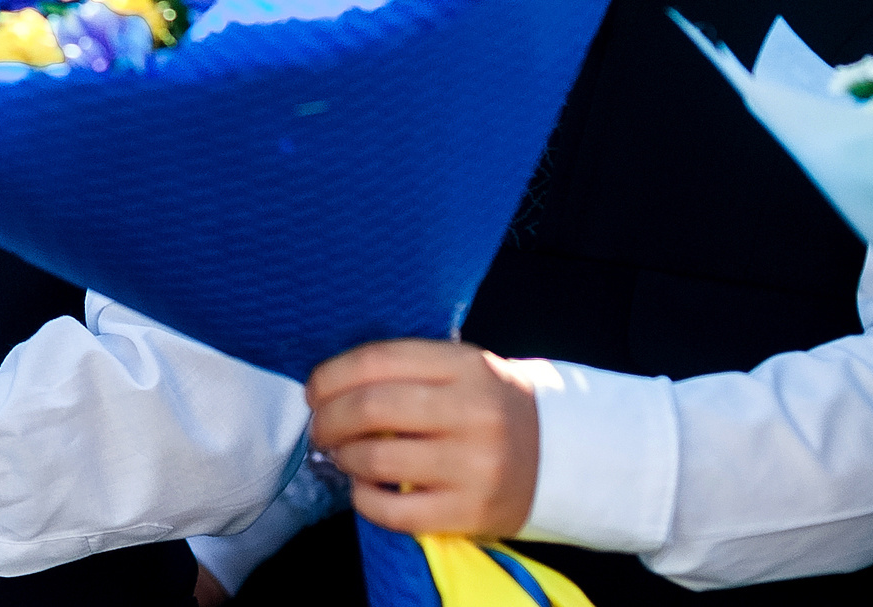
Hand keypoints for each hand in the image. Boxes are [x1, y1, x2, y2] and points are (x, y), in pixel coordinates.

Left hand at [307, 340, 541, 539]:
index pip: (378, 360)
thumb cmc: (489, 406)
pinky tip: (363, 489)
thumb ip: (406, 371)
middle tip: (319, 428)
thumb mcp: (460, 370)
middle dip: (328, 419)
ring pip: (376, 459)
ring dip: (344, 457)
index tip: (314, 391)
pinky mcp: (471, 513)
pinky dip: (363, 500)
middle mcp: (473, 413)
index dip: (332, 376)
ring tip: (343, 456)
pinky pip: (395, 512)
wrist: (559, 455)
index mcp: (466, 366)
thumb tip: (330, 388)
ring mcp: (475, 466)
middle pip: (370, 408)